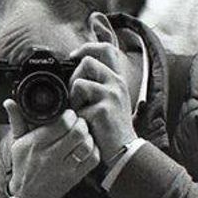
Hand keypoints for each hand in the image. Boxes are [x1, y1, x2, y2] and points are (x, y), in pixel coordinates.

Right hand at [3, 103, 99, 197]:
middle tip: (78, 123)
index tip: (69, 114)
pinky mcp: (75, 177)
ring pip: (87, 145)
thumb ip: (17, 120)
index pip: (62, 123)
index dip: (70, 115)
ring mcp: (64, 168)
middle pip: (78, 133)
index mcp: (36, 144)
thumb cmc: (23, 166)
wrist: (28, 196)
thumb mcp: (17, 142)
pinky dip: (93, 150)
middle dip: (81, 123)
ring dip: (88, 136)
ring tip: (82, 135)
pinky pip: (92, 159)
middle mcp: (51, 156)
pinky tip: (86, 147)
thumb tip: (10, 102)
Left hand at [68, 41, 138, 159]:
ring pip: (79, 83)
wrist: (124, 150)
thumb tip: (75, 72)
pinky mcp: (103, 110)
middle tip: (76, 97)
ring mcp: (111, 95)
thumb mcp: (111, 100)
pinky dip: (77, 117)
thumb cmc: (112, 127)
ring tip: (81, 113)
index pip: (106, 49)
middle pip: (87, 62)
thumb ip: (98, 84)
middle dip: (74, 77)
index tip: (74, 56)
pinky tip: (86, 125)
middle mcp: (117, 83)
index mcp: (117, 79)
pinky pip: (77, 106)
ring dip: (73, 99)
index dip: (87, 47)